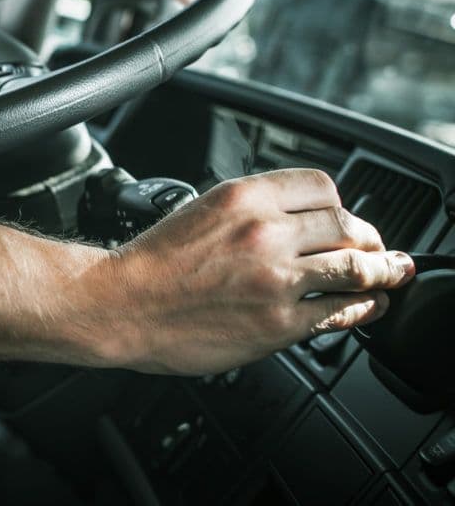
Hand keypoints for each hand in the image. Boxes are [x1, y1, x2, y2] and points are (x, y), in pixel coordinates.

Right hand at [78, 169, 414, 374]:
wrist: (120, 304)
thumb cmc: (151, 263)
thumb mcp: (200, 209)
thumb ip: (250, 209)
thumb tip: (296, 219)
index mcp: (243, 195)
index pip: (323, 186)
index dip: (340, 205)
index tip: (344, 219)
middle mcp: (265, 231)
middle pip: (348, 225)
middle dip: (367, 240)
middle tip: (374, 250)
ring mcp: (276, 278)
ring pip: (357, 268)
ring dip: (379, 272)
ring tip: (388, 275)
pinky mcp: (278, 322)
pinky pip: (340, 312)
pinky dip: (362, 308)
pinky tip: (367, 306)